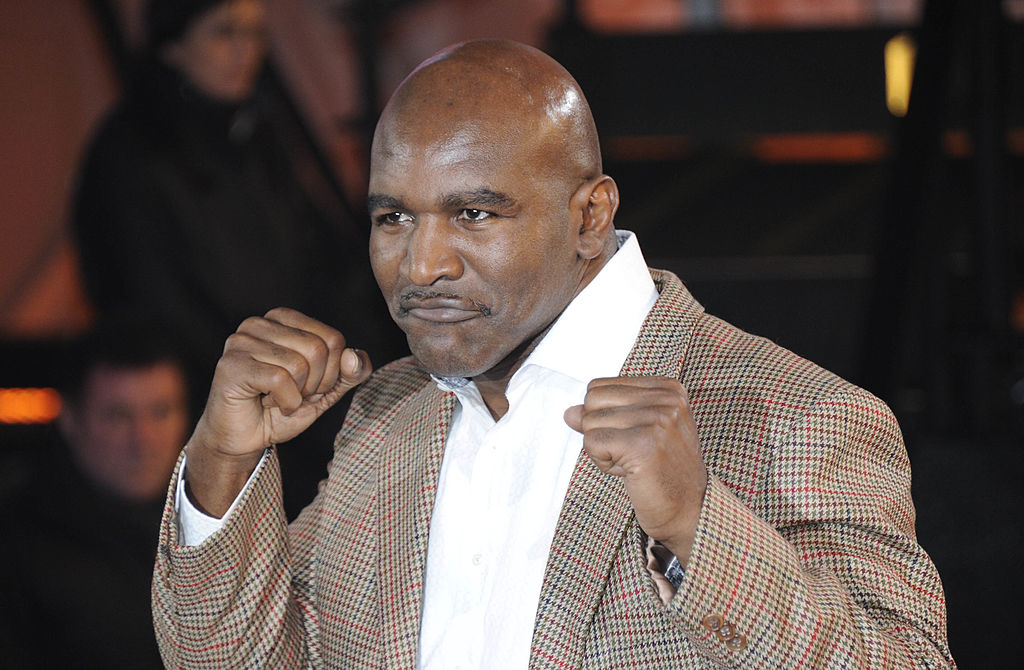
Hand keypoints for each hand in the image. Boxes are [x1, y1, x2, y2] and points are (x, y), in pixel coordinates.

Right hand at [185, 308, 371, 515]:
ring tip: (275, 399)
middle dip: (314, 384)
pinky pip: (280, 380)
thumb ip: (349, 373)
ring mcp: (242, 341)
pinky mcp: (232, 365)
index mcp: (283, 319)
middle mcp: (259, 323)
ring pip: (299, 365)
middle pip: (318, 349)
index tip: (308, 387)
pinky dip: (283, 402)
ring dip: (296, 395)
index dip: (331, 373)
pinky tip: (266, 404)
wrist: (242, 440)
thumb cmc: (279, 410)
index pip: (333, 339)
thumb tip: (355, 356)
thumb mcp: (325, 391)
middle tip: (291, 395)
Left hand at [564, 376, 706, 566]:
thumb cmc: (663, 472)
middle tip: (630, 453)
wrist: (690, 510)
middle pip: (592, 400)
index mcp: (667, 388)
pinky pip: (592, 443)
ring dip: (603, 450)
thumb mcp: (636, 432)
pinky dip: (603, 463)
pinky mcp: (642, 444)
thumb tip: (570, 412)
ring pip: (589, 422)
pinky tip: (629, 472)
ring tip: (633, 463)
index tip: (634, 438)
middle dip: (600, 431)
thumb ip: (603, 416)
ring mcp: (656, 420)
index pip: (600, 386)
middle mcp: (665, 399)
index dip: (605, 417)